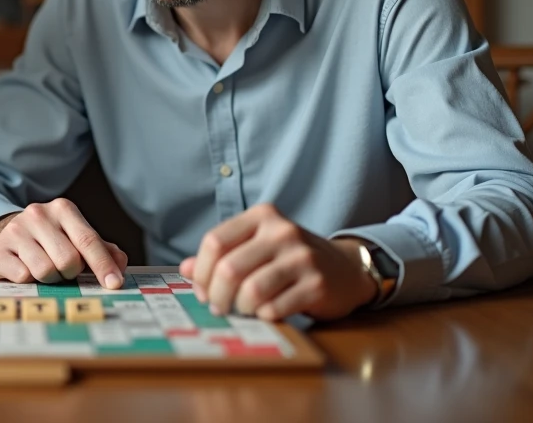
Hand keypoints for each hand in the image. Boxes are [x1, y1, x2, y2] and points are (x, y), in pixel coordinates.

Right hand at [0, 198, 128, 288]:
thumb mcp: (76, 239)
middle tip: (64, 270)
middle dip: (70, 273)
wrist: (8, 237)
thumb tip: (120, 265)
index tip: (114, 284)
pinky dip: (29, 281)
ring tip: (44, 269)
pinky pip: (23, 277)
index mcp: (63, 209)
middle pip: (68, 260)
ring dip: (50, 279)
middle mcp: (38, 214)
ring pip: (45, 271)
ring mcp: (15, 231)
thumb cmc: (50, 241)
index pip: (88, 240)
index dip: (103, 265)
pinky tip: (25, 269)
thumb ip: (102, 251)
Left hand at [180, 203, 376, 320]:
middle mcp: (282, 231)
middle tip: (218, 307)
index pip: (215, 241)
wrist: (345, 269)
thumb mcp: (256, 247)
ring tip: (242, 310)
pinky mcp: (317, 284)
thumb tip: (186, 270)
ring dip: (240, 308)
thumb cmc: (290, 259)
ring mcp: (301, 257)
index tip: (202, 289)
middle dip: (217, 296)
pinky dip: (263, 316)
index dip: (202, 271)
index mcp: (261, 216)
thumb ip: (222, 255)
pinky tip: (266, 313)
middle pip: (229, 268)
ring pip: (250, 290)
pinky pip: (275, 308)